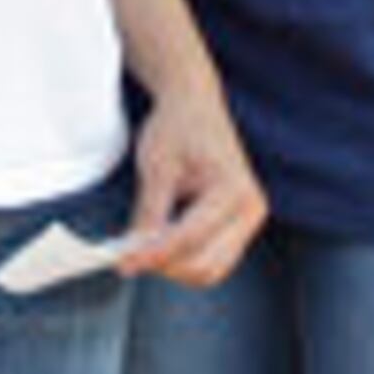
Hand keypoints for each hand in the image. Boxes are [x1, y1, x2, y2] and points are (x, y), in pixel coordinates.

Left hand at [119, 72, 263, 288]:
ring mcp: (248, 220)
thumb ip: (149, 213)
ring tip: (143, 250)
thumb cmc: (178, 125)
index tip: (124, 262)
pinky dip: (185, 260)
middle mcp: (250, 209)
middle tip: (129, 258)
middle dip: (167, 266)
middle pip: (206, 263)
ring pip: (212, 269)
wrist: (194, 104)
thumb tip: (134, 252)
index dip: (154, 254)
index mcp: (234, 190)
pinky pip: (214, 258)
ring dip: (176, 268)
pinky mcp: (239, 226)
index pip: (190, 237)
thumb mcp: (157, 166)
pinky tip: (160, 244)